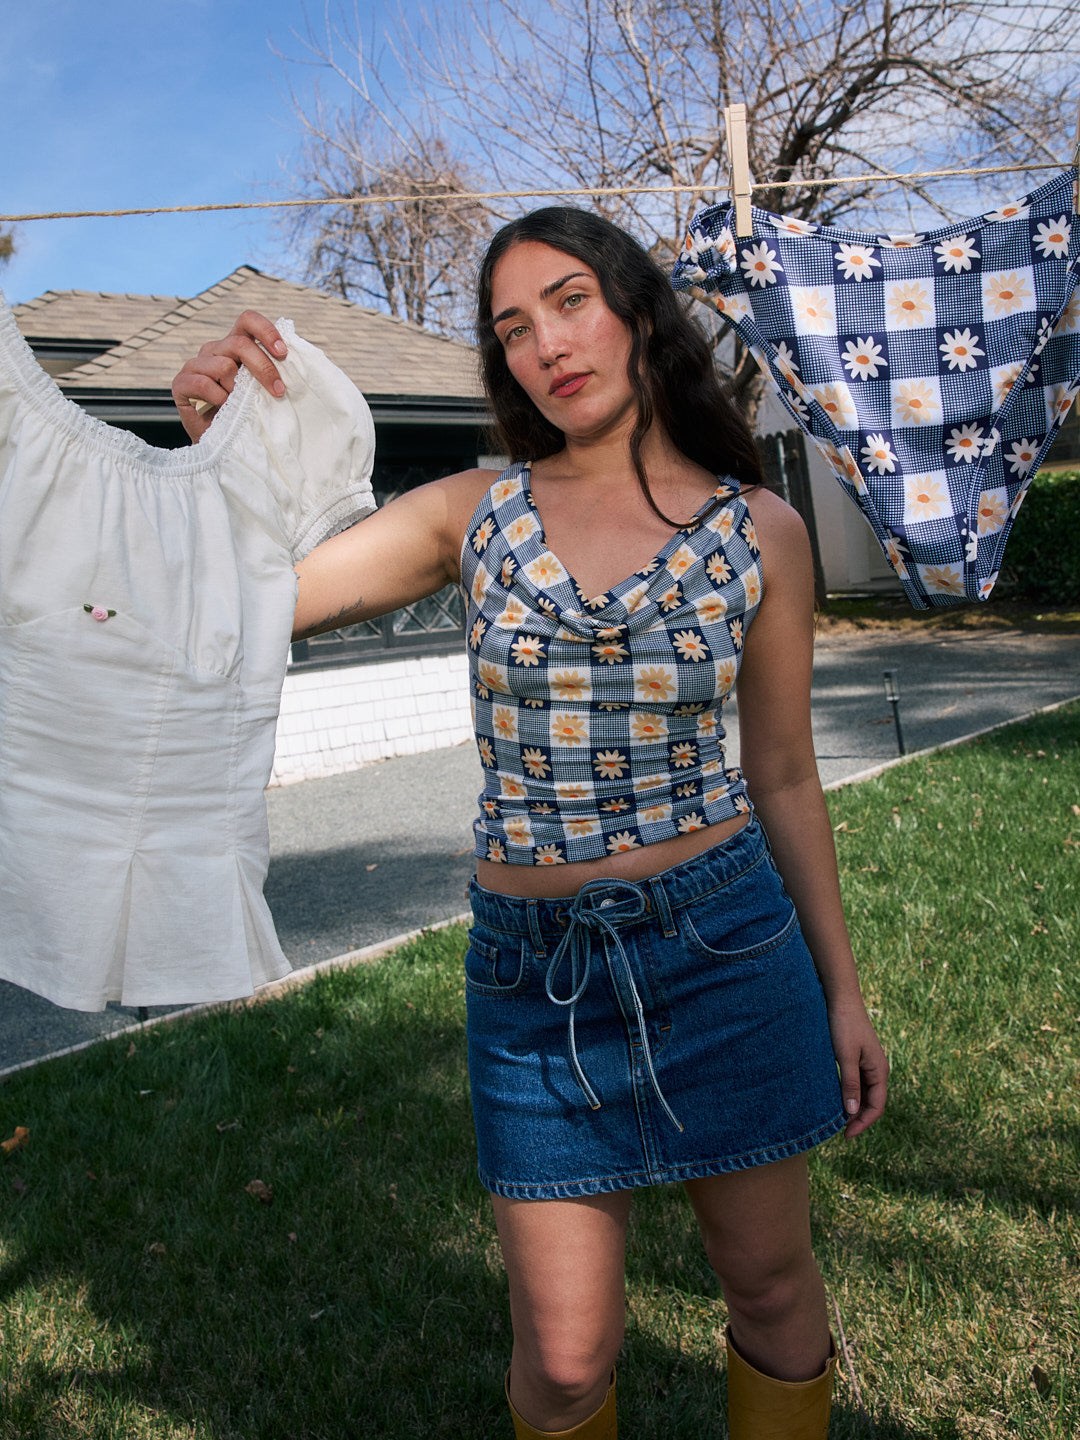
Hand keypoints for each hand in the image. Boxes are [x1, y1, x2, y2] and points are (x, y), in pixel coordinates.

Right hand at [170, 311, 287, 441]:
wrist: (222, 444)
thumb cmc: (247, 415)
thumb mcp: (263, 391)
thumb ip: (273, 373)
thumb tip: (298, 365)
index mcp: (234, 346)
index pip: (247, 321)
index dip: (266, 331)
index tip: (283, 352)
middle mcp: (214, 350)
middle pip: (239, 344)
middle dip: (264, 368)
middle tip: (278, 391)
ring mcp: (195, 364)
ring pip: (223, 366)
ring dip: (238, 390)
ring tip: (240, 406)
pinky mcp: (181, 383)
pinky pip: (204, 383)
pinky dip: (219, 399)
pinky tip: (223, 409)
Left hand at [827, 1000, 887, 1139]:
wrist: (841, 999)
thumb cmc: (844, 1026)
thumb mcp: (846, 1056)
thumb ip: (850, 1083)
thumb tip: (852, 1112)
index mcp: (879, 1071)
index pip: (876, 1106)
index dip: (863, 1123)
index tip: (846, 1136)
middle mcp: (877, 1070)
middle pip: (872, 1103)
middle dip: (859, 1119)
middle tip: (840, 1133)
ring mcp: (868, 1064)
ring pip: (864, 1094)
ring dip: (854, 1108)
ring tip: (838, 1121)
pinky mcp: (857, 1058)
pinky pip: (857, 1083)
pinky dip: (849, 1095)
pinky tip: (837, 1100)